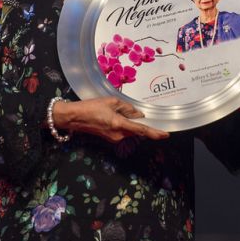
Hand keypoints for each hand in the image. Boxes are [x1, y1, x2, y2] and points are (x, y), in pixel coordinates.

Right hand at [52, 97, 168, 142]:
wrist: (74, 117)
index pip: (141, 130)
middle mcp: (118, 135)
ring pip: (128, 130)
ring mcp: (113, 138)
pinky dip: (122, 124)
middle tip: (125, 111)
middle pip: (135, 130)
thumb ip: (127, 108)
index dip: (155, 133)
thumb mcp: (111, 102)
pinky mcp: (109, 138)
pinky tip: (111, 115)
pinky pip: (121, 131)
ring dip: (128, 122)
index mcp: (119, 124)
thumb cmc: (91, 107)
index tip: (165, 135)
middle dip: (137, 122)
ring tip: (112, 110)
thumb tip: (139, 115)